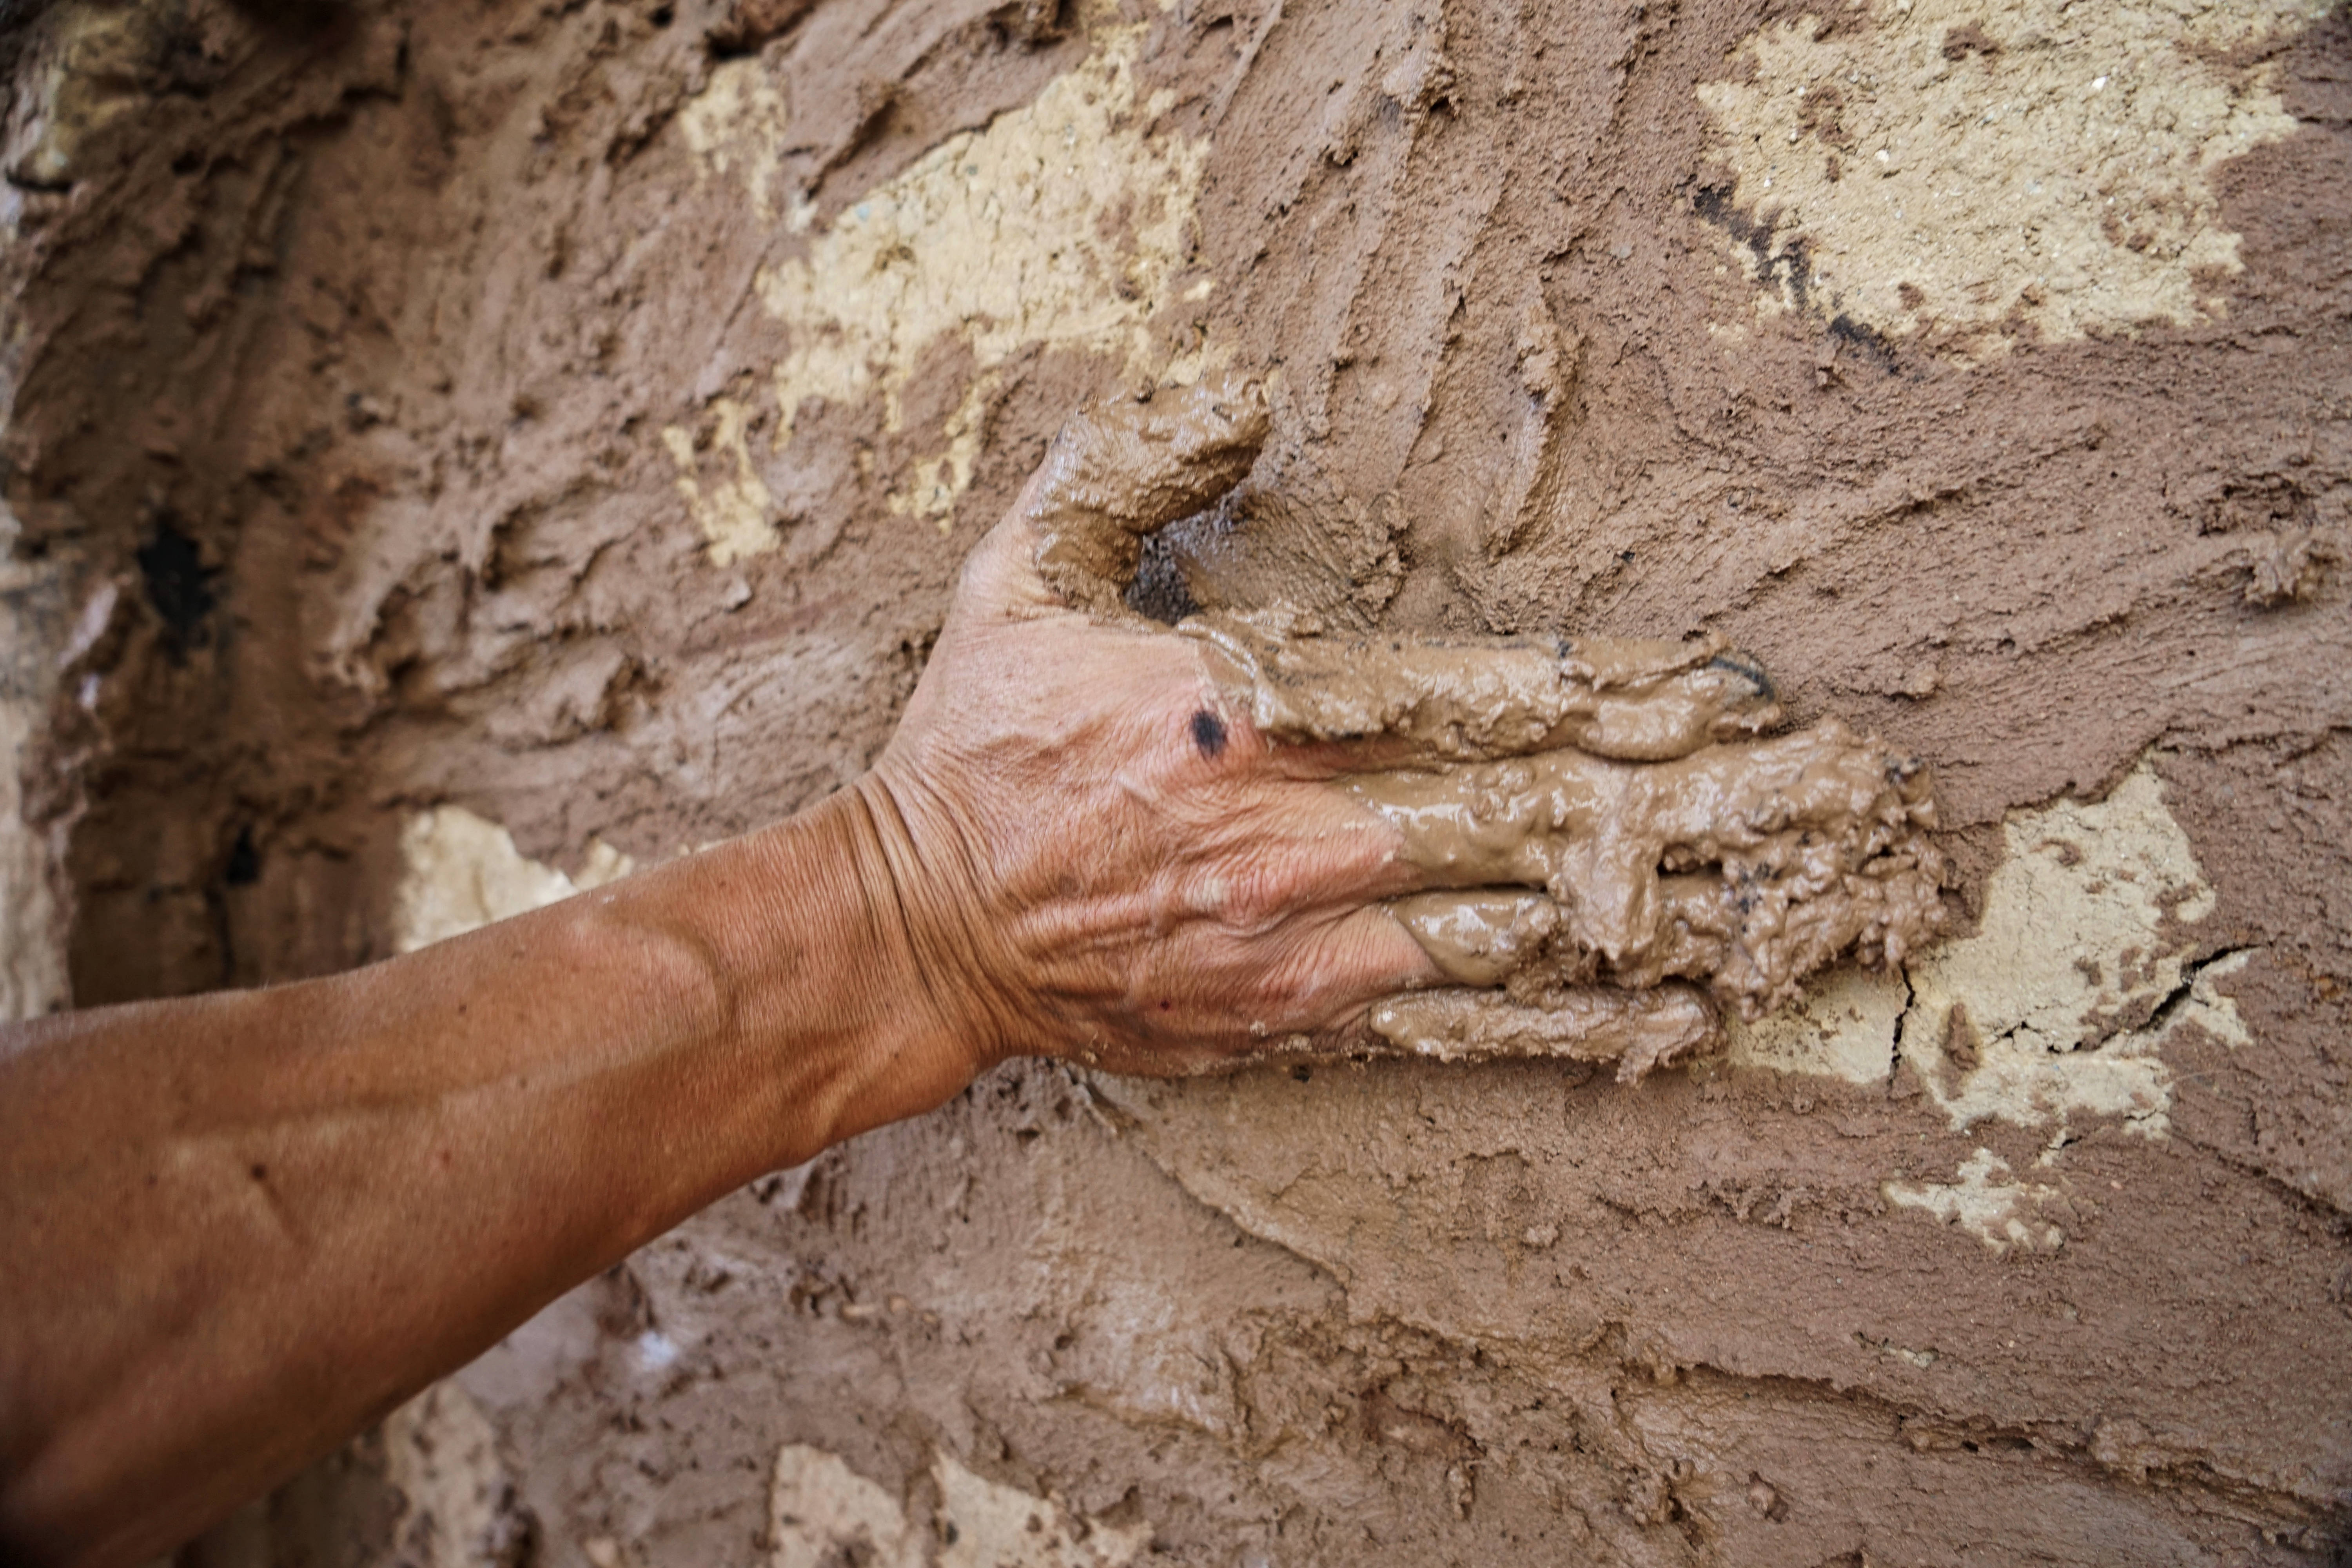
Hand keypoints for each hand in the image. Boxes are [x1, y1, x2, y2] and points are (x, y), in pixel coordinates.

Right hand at [851, 372, 1913, 1080]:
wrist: (911, 925)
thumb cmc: (976, 744)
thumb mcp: (1028, 570)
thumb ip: (1139, 466)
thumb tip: (1245, 393)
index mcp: (1245, 716)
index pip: (1475, 697)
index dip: (1620, 695)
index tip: (1737, 691)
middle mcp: (1294, 838)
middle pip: (1532, 817)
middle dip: (1688, 806)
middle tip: (1832, 794)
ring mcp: (1298, 948)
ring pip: (1519, 931)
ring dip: (1659, 914)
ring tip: (1795, 902)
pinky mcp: (1283, 1024)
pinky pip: (1454, 1023)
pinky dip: (1570, 1017)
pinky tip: (1674, 1011)